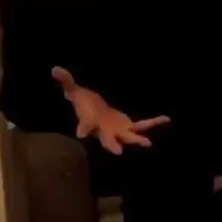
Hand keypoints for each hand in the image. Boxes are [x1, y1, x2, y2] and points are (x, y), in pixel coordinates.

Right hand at [51, 66, 170, 154]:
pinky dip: (154, 123)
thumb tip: (55, 68)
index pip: (84, 126)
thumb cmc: (83, 102)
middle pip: (107, 140)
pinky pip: (143, 126)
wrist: (94, 112)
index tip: (81, 134)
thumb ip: (67, 81)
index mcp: (89, 122)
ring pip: (128, 137)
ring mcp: (118, 132)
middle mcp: (104, 131)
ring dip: (137, 140)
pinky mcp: (129, 128)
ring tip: (147, 144)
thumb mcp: (74, 90)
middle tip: (116, 153)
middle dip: (111, 145)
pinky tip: (166, 119)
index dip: (83, 129)